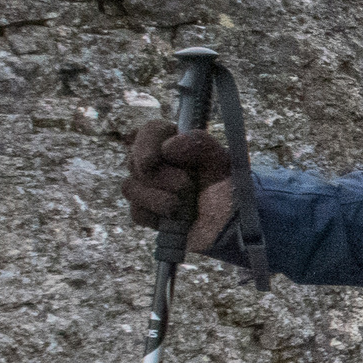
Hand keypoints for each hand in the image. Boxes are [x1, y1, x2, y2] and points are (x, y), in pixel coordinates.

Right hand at [123, 119, 234, 252]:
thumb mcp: (223, 164)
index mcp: (179, 143)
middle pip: (134, 160)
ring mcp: (151, 188)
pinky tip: (176, 220)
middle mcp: (160, 162)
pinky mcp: (148, 213)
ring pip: (129, 187)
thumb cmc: (230, 193)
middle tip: (187, 186)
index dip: (146, 143)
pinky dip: (156, 217)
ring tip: (186, 207)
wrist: (233, 231)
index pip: (151, 131)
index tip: (153, 160)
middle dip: (160, 177)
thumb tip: (167, 148)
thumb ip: (201, 145)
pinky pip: (136, 212)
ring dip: (158, 199)